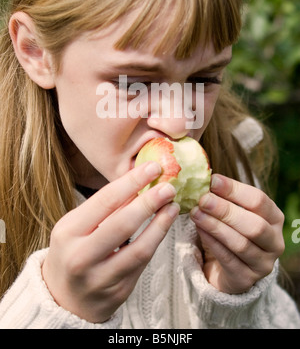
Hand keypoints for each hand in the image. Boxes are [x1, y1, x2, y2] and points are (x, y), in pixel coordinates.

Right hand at [42, 161, 179, 322]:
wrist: (64, 299)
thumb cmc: (72, 251)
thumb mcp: (77, 226)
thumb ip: (105, 207)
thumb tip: (139, 180)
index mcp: (68, 232)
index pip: (105, 200)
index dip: (132, 182)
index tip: (153, 168)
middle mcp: (81, 257)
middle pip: (122, 224)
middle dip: (149, 202)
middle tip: (169, 186)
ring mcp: (100, 279)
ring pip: (139, 249)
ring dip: (160, 225)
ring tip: (172, 206)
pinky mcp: (118, 292)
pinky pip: (142, 264)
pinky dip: (155, 241)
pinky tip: (164, 226)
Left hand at [190, 174, 284, 293]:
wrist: (229, 267)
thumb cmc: (232, 229)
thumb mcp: (233, 212)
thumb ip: (224, 197)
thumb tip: (203, 177)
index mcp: (274, 218)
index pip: (259, 200)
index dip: (235, 189)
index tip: (212, 180)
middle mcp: (275, 241)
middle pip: (254, 225)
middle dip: (226, 210)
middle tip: (203, 199)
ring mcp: (263, 263)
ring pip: (241, 244)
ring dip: (216, 226)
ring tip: (196, 213)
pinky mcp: (246, 279)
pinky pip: (228, 259)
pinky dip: (212, 242)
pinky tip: (199, 229)